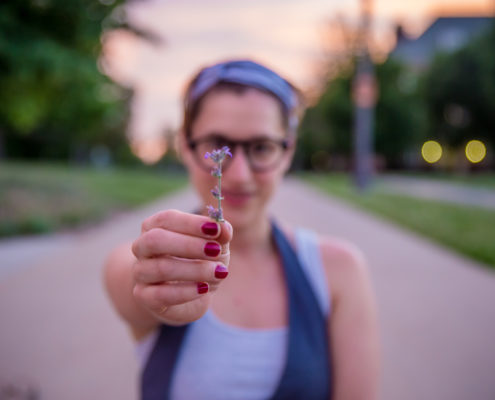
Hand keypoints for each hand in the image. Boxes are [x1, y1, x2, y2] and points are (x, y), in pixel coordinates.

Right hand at [131, 209, 232, 324]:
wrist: (186, 296)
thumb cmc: (198, 261)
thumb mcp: (214, 246)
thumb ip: (220, 235)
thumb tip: (224, 227)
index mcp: (155, 226)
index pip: (167, 219)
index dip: (191, 223)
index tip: (216, 229)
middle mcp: (142, 247)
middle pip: (155, 240)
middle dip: (188, 245)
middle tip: (215, 250)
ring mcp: (140, 272)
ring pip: (161, 268)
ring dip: (194, 270)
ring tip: (219, 272)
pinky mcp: (144, 297)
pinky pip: (160, 294)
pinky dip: (185, 291)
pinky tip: (204, 289)